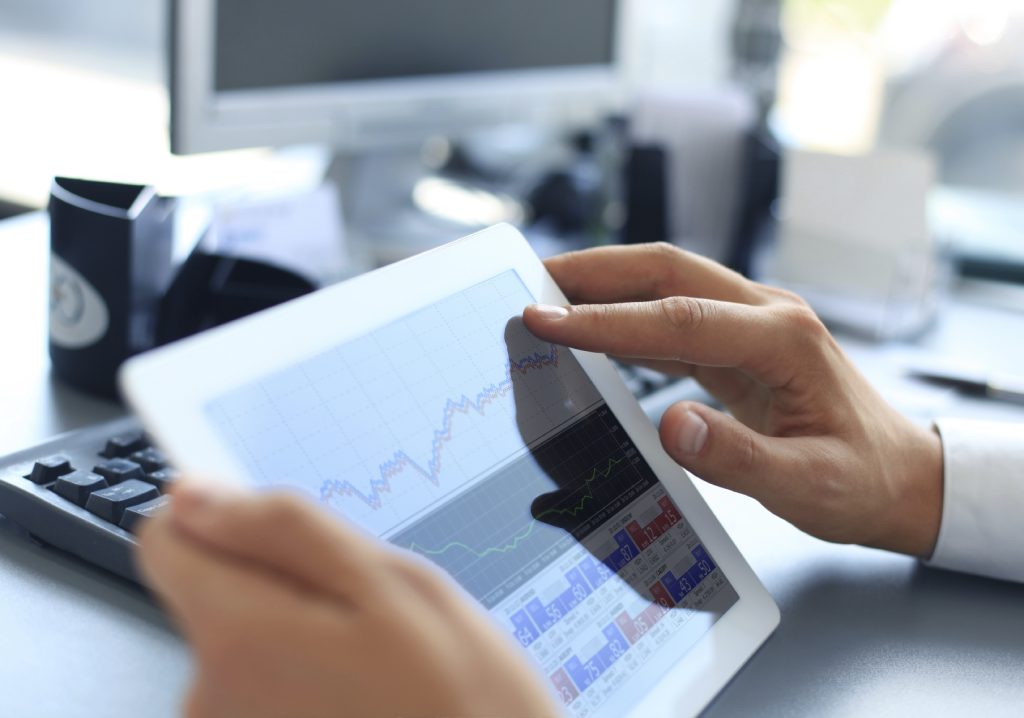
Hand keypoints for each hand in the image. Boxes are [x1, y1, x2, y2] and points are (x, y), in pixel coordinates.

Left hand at [137, 484, 559, 717]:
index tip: (277, 533)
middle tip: (365, 611)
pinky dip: (305, 680)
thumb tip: (194, 497)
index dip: (223, 519)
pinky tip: (363, 693)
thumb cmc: (463, 699)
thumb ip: (283, 530)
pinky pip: (260, 688)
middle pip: (212, 591)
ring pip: (243, 640)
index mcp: (241, 636)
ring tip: (374, 661)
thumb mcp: (394, 583)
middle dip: (282, 584)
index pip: (165, 539)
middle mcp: (210, 698)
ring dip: (300, 635)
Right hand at [523, 243, 942, 557]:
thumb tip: (671, 426)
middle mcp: (767, 313)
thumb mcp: (808, 486)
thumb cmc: (862, 481)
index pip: (678, 318)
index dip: (606, 319)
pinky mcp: (740, 339)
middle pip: (667, 269)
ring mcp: (753, 321)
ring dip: (606, 284)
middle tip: (530, 282)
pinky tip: (593, 327)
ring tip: (546, 296)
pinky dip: (626, 314)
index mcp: (784, 339)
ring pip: (667, 281)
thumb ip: (738, 457)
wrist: (900, 476)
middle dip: (594, 272)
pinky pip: (673, 313)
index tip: (546, 320)